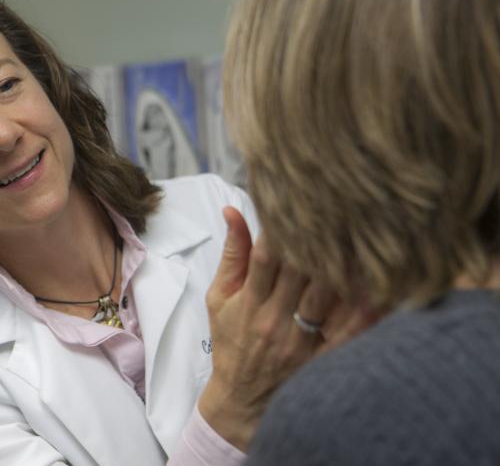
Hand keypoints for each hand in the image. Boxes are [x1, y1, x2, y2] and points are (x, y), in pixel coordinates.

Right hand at [197, 207, 374, 450]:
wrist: (241, 398)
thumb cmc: (231, 341)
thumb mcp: (219, 297)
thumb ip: (232, 254)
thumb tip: (232, 210)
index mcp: (248, 302)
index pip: (266, 257)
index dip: (283, 227)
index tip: (299, 202)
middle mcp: (274, 319)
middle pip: (301, 272)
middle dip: (319, 238)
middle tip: (340, 206)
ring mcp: (300, 341)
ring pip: (328, 296)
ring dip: (344, 264)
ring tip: (361, 232)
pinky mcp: (321, 358)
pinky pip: (349, 330)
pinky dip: (366, 308)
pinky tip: (381, 282)